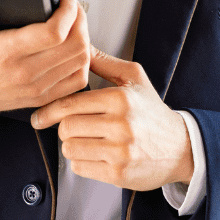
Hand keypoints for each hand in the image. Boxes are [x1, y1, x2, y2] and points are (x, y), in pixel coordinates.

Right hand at [0, 0, 89, 136]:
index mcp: (4, 53)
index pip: (53, 33)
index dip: (68, 11)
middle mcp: (24, 73)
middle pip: (75, 46)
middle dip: (80, 19)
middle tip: (71, 5)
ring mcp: (35, 89)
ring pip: (80, 62)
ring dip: (84, 38)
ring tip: (73, 22)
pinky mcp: (40, 98)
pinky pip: (76, 82)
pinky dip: (82, 62)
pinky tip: (72, 47)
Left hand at [31, 46, 193, 190]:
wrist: (179, 147)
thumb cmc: (151, 110)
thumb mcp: (133, 77)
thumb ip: (103, 62)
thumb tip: (79, 45)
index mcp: (120, 98)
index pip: (71, 103)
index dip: (50, 109)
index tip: (40, 115)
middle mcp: (121, 125)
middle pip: (66, 127)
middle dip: (64, 126)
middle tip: (73, 125)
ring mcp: (120, 152)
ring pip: (70, 148)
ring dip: (71, 144)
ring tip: (86, 138)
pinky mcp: (118, 174)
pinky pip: (80, 168)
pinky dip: (81, 161)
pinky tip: (95, 152)